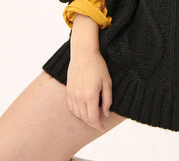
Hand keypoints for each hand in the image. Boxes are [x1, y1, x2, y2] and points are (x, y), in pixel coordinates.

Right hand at [67, 13, 111, 130]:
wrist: (83, 54)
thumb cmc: (98, 65)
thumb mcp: (107, 82)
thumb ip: (107, 100)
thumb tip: (106, 113)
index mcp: (90, 96)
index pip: (93, 118)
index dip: (98, 125)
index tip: (102, 128)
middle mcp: (79, 97)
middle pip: (85, 118)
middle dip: (93, 122)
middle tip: (100, 121)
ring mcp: (72, 94)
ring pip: (77, 114)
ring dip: (85, 118)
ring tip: (93, 115)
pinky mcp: (68, 91)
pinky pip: (71, 107)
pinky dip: (77, 112)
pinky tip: (83, 109)